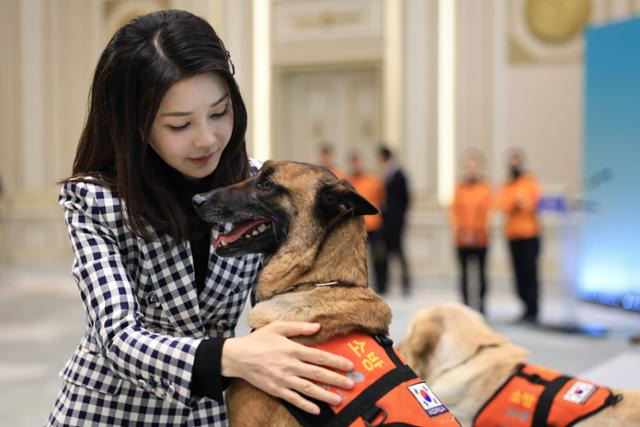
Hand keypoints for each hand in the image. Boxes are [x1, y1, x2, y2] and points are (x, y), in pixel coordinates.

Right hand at [221, 321, 353, 414]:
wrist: (237, 356)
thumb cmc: (257, 340)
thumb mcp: (277, 327)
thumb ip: (298, 327)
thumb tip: (317, 326)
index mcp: (292, 349)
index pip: (319, 356)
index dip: (335, 361)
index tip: (349, 365)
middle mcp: (290, 365)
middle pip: (317, 373)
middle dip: (336, 379)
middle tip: (350, 384)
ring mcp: (283, 379)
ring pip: (308, 388)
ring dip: (325, 395)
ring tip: (339, 400)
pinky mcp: (276, 389)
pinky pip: (293, 399)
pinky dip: (305, 405)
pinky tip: (316, 410)